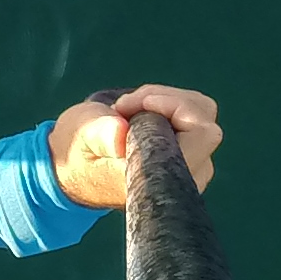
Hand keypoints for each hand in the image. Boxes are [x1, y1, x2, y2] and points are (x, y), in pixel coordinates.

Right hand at [52, 84, 221, 207]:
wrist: (76, 166)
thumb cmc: (78, 152)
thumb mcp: (81, 138)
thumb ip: (100, 136)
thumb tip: (120, 135)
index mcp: (161, 179)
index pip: (202, 134)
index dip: (175, 107)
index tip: (132, 105)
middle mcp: (183, 177)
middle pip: (204, 120)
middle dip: (165, 100)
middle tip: (124, 106)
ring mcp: (190, 166)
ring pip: (201, 112)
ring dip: (165, 100)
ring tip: (127, 108)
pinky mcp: (188, 152)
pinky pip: (194, 114)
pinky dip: (168, 104)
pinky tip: (139, 112)